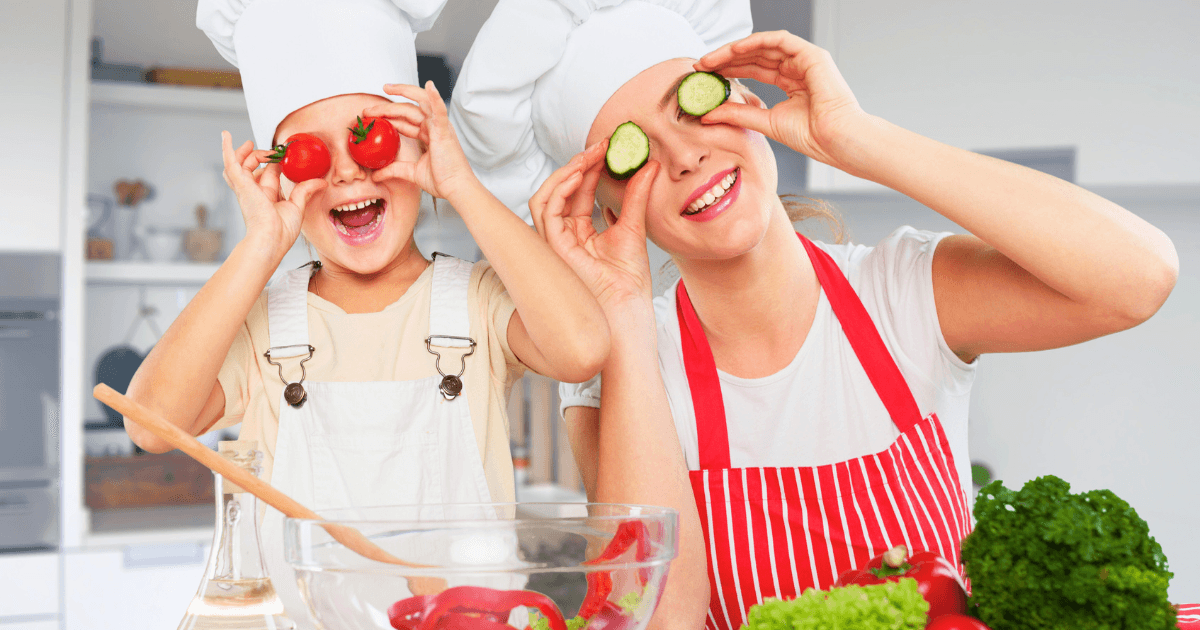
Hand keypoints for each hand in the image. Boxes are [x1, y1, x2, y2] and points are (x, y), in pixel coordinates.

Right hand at [221, 131, 324, 257]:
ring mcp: (245, 187)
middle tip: (272, 151)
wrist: (270, 239)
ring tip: (251, 144)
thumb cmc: (281, 231)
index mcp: (266, 198)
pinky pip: (230, 162)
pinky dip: (226, 148)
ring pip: (240, 164)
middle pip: (254, 168)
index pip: (268, 175)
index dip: (274, 164)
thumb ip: (306, 191)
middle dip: (260, 156)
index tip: (283, 155)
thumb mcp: (297, 206)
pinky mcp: (241, 183)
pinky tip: (225, 134)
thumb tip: (322, 182)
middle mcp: (254, 191)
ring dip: (246, 152)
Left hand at [364, 81, 477, 202]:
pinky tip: (430, 86)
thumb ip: (394, 169)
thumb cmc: (442, 181)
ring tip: (386, 88)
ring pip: (419, 104)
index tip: (371, 118)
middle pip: (407, 110)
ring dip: (403, 93)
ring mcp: (439, 127)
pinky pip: (439, 111)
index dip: (388, 117)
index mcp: (428, 135)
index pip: (404, 121)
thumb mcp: (412, 173)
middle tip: (368, 110)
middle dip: (386, 107)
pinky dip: (436, 98)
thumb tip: (375, 175)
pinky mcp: (444, 131)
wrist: (456, 188)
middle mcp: (433, 127)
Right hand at [529, 139, 658, 309]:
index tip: (610, 147)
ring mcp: (555, 242)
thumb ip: (637, 196)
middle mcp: (564, 235)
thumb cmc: (629, 282)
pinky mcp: (552, 246)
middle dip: (579, 164)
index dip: (591, 167)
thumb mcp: (635, 227)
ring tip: (590, 156)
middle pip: (561, 190)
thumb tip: (649, 166)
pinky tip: (579, 174)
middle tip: (602, 146)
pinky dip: (560, 188)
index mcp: (580, 232)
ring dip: (566, 172)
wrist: (627, 309)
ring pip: (546, 196)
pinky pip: (546, 210)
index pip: (579, 191)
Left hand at [695, 30, 868, 171]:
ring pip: (763, 46)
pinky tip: (734, 50)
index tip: (707, 76)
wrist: (836, 140)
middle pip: (756, 56)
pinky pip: (778, 40)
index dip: (730, 70)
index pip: (755, 70)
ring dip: (735, 50)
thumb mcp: (764, 122)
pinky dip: (755, 42)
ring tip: (711, 60)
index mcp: (790, 84)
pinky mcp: (811, 55)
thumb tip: (707, 115)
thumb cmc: (811, 136)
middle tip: (702, 66)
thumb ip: (738, 114)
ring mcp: (805, 60)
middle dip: (727, 59)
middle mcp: (797, 69)